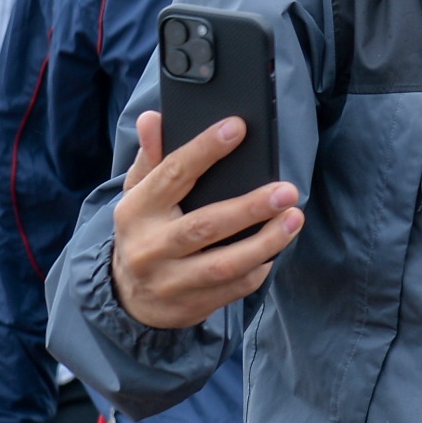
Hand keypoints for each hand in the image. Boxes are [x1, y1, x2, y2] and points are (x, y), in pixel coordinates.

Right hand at [110, 110, 302, 330]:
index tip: (238, 127)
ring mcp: (170, 280)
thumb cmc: (145, 229)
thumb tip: (153, 118)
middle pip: (205, 225)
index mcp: (137, 210)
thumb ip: (151, 157)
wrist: (127, 296)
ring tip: (294, 218)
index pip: (172, 174)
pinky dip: (259, 268)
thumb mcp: (139, 193)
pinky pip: (233, 288)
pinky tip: (276, 250)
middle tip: (287, 190)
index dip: (205, 149)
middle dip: (250, 208)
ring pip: (224, 263)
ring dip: (266, 242)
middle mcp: (150, 247)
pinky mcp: (191, 304)